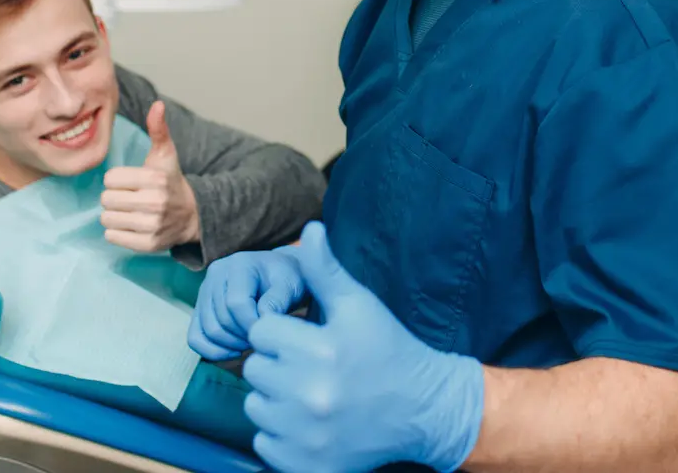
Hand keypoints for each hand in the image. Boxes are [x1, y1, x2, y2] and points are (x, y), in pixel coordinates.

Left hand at [100, 101, 200, 252]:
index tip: (130, 182)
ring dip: (113, 215)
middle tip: (129, 198)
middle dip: (114, 198)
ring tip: (129, 211)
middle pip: (106, 199)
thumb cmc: (170, 181)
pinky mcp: (148, 244)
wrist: (192, 216)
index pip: (110, 179)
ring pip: (106, 218)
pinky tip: (130, 225)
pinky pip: (112, 237)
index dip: (117, 180)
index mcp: (155, 178)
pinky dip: (117, 232)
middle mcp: (155, 202)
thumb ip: (158, 129)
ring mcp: (152, 225)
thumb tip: (157, 104)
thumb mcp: (165, 155)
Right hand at [187, 246, 306, 360]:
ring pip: (208, 330)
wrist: (276, 275)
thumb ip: (277, 300)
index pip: (236, 303)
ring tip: (251, 342)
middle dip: (243, 336)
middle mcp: (216, 274)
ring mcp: (205, 290)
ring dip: (230, 345)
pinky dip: (212, 351)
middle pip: (221, 319)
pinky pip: (195, 337)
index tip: (267, 331)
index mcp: (239, 264)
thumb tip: (262, 319)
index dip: (252, 324)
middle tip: (261, 339)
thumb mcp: (290, 285)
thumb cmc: (285, 280)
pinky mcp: (200, 307)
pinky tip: (234, 351)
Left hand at [240, 222, 484, 472]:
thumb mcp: (359, 304)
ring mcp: (307, 436)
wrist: (423, 409)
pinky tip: (311, 423)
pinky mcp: (306, 466)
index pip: (260, 331)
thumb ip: (325, 270)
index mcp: (320, 350)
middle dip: (276, 365)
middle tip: (310, 366)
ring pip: (256, 408)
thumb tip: (309, 228)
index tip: (306, 339)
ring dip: (275, 400)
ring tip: (310, 393)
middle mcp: (310, 396)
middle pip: (254, 370)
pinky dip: (281, 436)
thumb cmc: (388, 349)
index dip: (280, 332)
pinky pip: (265, 444)